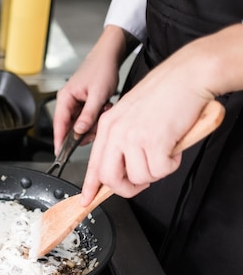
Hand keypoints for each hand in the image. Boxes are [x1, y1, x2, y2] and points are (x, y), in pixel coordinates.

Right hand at [53, 25, 128, 153]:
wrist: (110, 55)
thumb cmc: (102, 68)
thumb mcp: (97, 95)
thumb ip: (88, 115)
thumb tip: (78, 132)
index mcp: (65, 98)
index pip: (58, 124)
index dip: (59, 140)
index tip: (60, 154)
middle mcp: (68, 101)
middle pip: (70, 126)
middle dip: (84, 130)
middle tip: (97, 127)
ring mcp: (76, 102)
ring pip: (80, 123)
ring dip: (93, 122)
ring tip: (103, 109)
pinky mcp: (84, 103)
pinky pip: (87, 117)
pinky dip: (96, 117)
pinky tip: (104, 107)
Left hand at [80, 50, 215, 204]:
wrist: (187, 75)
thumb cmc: (165, 93)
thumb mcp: (131, 114)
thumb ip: (122, 139)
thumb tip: (123, 168)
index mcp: (107, 125)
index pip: (93, 164)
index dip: (91, 186)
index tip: (87, 199)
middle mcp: (115, 132)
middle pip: (110, 178)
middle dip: (127, 189)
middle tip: (141, 183)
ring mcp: (133, 137)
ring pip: (139, 177)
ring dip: (156, 172)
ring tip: (164, 151)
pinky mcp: (153, 141)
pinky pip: (160, 171)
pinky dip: (171, 164)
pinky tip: (174, 147)